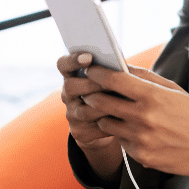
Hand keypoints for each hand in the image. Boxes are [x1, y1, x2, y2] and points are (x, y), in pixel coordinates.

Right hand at [57, 52, 122, 179]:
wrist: (109, 123)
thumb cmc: (114, 93)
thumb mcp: (112, 80)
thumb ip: (114, 72)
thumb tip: (124, 68)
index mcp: (72, 76)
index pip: (63, 64)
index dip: (72, 60)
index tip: (89, 57)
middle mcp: (68, 94)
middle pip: (70, 87)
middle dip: (91, 85)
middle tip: (109, 84)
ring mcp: (72, 114)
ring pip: (84, 111)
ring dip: (104, 106)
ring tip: (122, 103)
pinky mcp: (79, 132)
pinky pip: (93, 129)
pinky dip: (110, 124)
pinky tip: (124, 120)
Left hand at [82, 65, 188, 187]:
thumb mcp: (174, 90)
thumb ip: (146, 77)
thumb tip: (123, 65)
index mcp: (153, 97)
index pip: (114, 80)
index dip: (97, 73)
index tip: (91, 69)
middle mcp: (143, 118)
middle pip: (100, 101)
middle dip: (92, 94)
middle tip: (90, 90)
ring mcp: (140, 139)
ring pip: (105, 123)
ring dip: (105, 116)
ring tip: (115, 111)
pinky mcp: (139, 156)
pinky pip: (120, 140)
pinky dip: (122, 134)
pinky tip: (136, 131)